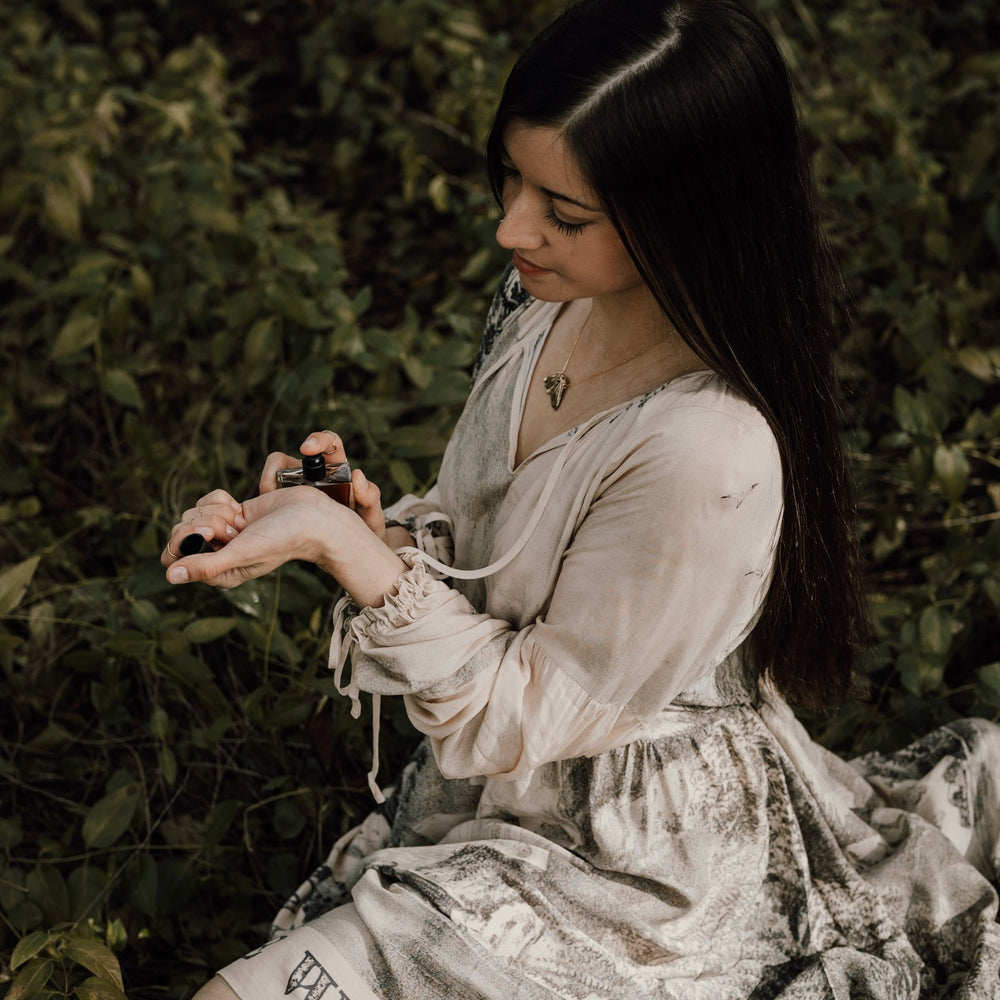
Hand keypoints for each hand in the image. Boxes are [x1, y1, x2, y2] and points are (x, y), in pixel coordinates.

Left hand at [161, 486, 345, 588]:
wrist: (313, 518)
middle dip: (207, 522)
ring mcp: (224, 532)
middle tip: (234, 529)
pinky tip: (240, 509)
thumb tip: (170, 576)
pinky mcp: (232, 513)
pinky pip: (207, 500)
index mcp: (217, 572)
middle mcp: (217, 554)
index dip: (184, 539)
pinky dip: (221, 499)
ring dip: (218, 510)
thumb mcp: (242, 554)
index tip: (209, 533)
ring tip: (242, 522)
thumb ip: (206, 566)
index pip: (173, 556)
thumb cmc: (284, 540)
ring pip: (195, 512)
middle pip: (181, 530)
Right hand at [259, 429, 387, 539]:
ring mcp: (294, 491)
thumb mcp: (372, 516)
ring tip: (273, 511)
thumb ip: (370, 498)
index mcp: (338, 469)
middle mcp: (313, 476)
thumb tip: (357, 475)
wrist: (353, 553)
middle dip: (275, 469)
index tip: (307, 449)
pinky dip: (263, 509)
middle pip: (285, 460)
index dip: (317, 440)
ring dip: (267, 492)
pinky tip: (267, 522)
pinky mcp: (281, 507)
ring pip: (271, 480)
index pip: (328, 443)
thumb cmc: (365, 529)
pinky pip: (266, 503)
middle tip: (271, 489)